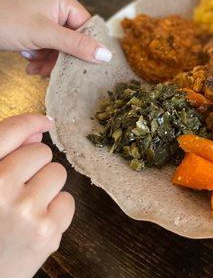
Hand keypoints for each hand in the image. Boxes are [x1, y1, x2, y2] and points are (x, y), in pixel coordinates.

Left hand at [0, 0, 111, 76]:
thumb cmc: (4, 21)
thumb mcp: (44, 35)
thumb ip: (77, 45)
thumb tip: (107, 54)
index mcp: (63, 0)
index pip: (87, 27)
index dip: (86, 47)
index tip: (83, 66)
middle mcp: (57, 5)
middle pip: (74, 38)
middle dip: (62, 57)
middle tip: (51, 71)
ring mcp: (45, 16)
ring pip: (60, 45)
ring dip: (49, 60)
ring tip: (36, 69)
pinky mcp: (34, 26)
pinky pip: (47, 44)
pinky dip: (40, 56)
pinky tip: (30, 63)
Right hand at [0, 114, 74, 277]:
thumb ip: (4, 157)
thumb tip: (38, 130)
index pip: (7, 133)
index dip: (29, 121)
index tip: (43, 121)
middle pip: (41, 153)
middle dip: (35, 167)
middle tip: (18, 189)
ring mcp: (24, 210)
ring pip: (58, 174)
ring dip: (47, 188)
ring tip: (25, 208)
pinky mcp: (46, 230)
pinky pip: (67, 200)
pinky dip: (56, 210)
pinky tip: (36, 224)